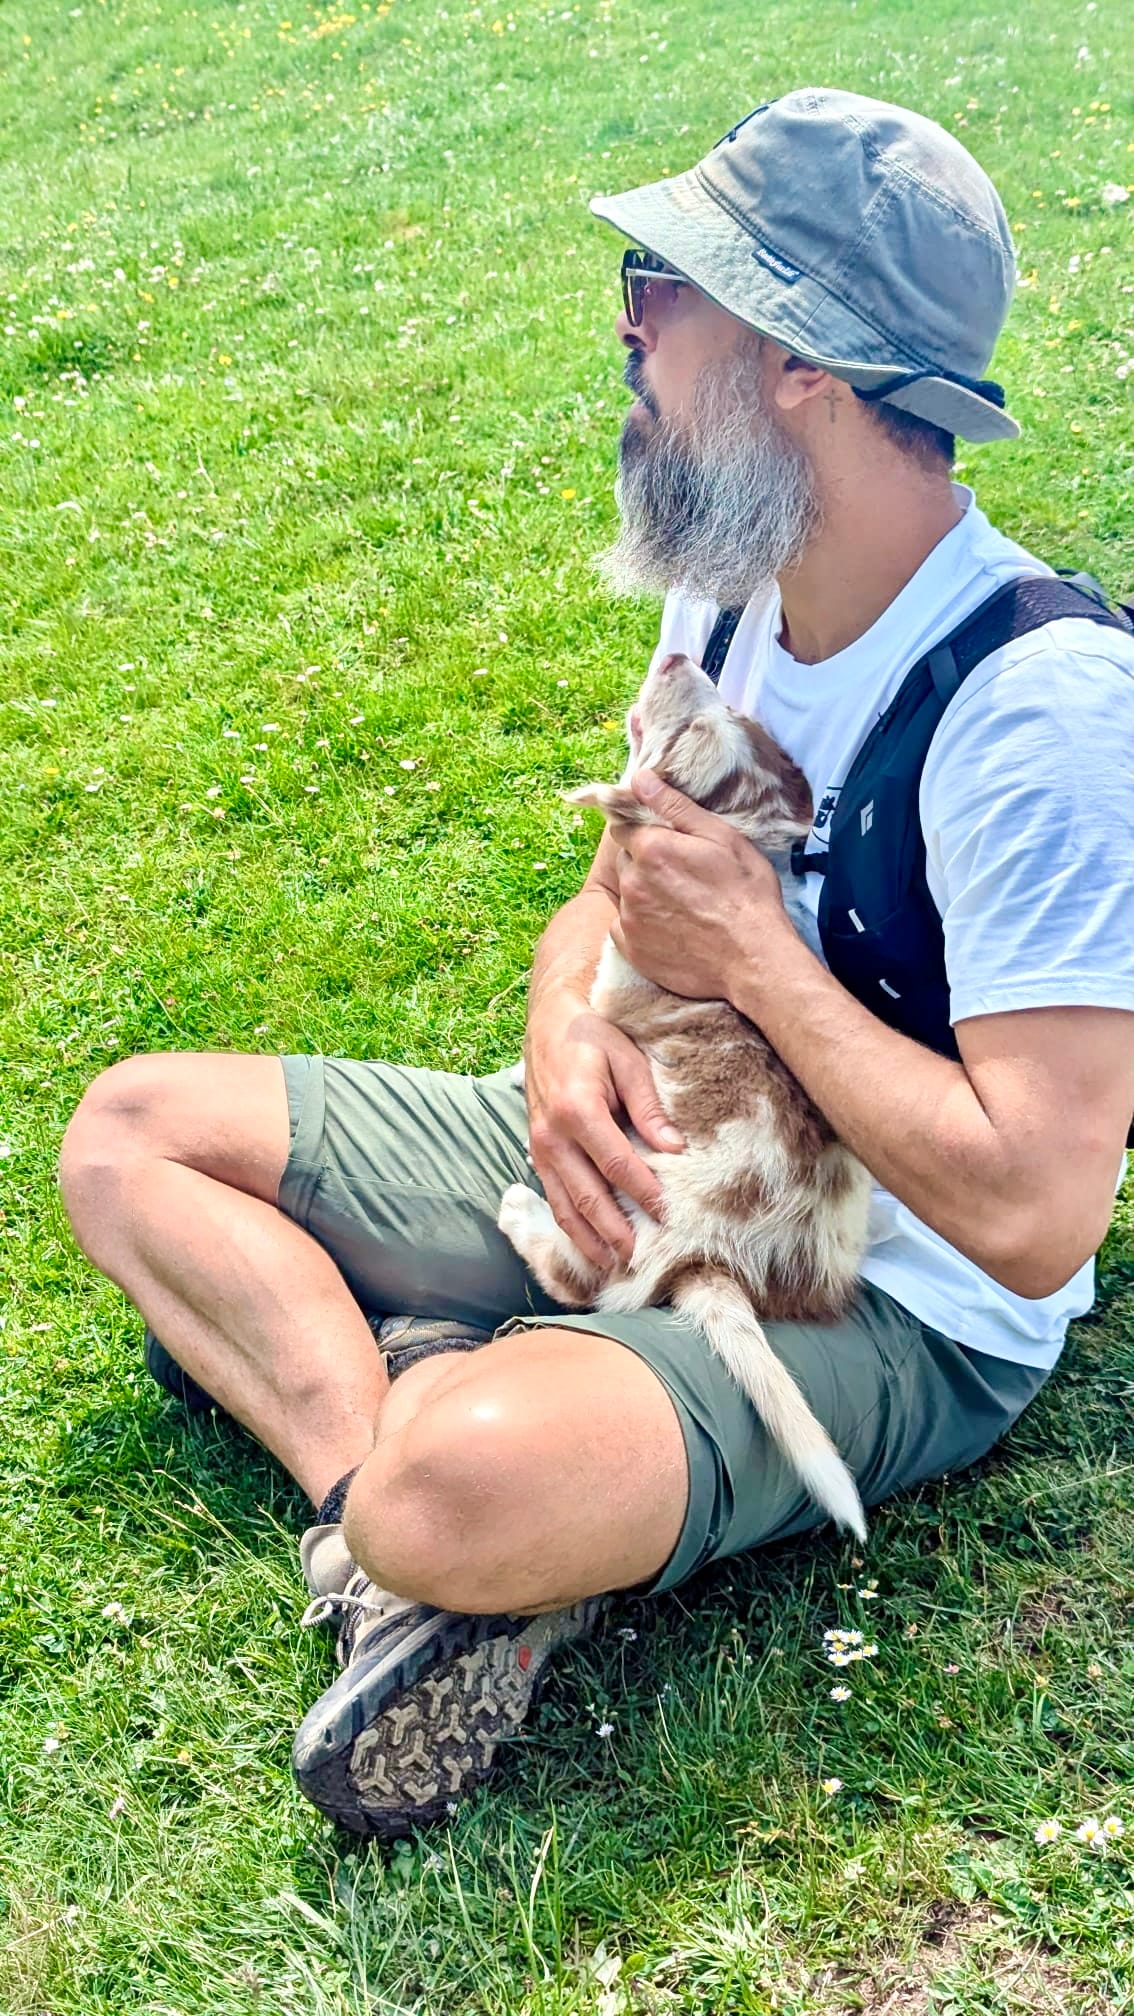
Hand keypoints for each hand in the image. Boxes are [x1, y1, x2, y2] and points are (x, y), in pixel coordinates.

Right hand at [524, 995, 683, 1269]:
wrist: (547, 1022)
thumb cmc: (594, 1036)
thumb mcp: (628, 1060)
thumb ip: (650, 1106)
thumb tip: (675, 1147)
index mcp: (578, 1110)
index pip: (617, 1164)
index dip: (642, 1193)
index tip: (666, 1215)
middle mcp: (553, 1135)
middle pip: (586, 1196)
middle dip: (613, 1231)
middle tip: (638, 1258)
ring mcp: (539, 1147)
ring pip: (563, 1205)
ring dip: (587, 1239)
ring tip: (611, 1265)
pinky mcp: (535, 1152)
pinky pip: (552, 1196)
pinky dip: (569, 1224)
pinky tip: (586, 1243)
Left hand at [609, 770, 787, 999]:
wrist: (753, 960)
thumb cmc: (745, 896)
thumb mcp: (721, 838)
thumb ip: (675, 807)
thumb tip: (640, 779)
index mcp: (652, 849)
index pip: (624, 827)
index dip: (644, 831)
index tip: (667, 842)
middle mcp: (632, 883)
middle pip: (626, 861)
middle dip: (646, 862)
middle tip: (683, 875)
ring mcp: (629, 919)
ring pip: (627, 895)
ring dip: (645, 894)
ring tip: (683, 905)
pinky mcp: (632, 950)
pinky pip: (626, 928)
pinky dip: (643, 926)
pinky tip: (673, 929)